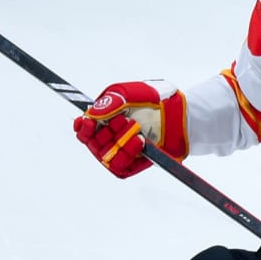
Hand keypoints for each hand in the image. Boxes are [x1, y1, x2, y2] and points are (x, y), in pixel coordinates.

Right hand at [72, 81, 188, 177]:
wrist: (177, 113)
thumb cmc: (152, 99)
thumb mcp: (127, 92)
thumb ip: (108, 102)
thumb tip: (90, 115)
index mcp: (103, 122)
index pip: (83, 132)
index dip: (83, 129)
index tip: (89, 122)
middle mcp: (108, 140)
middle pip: (93, 144)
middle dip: (105, 132)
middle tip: (122, 120)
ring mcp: (120, 154)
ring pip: (106, 156)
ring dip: (118, 142)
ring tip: (135, 128)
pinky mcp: (132, 166)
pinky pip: (120, 167)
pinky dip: (127, 154)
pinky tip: (139, 141)